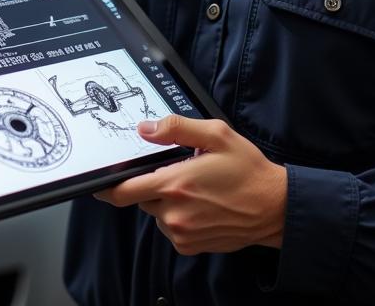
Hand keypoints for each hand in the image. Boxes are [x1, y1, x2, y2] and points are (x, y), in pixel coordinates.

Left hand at [93, 115, 286, 254]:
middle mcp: (174, 213)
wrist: (274, 208)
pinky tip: (201, 205)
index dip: (108, 187)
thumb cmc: (247, 170)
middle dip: (152, 185)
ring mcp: (182, 233)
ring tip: (196, 189)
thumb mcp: (215, 135)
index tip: (100, 182)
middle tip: (179, 173)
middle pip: (141, 198)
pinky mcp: (191, 246)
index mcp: (175, 184)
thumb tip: (145, 130)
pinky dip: (178, 217)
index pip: (125, 190)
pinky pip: (171, 229)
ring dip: (166, 202)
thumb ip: (176, 128)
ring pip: (156, 214)